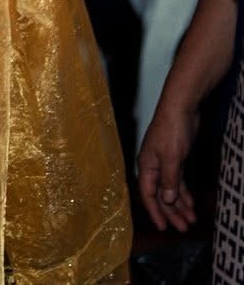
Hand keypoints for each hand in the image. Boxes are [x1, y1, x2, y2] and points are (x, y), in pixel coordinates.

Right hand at [138, 100, 199, 230]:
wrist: (180, 109)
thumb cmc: (171, 131)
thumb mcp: (172, 158)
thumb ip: (169, 180)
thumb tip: (166, 200)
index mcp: (146, 166)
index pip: (148, 194)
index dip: (155, 211)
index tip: (163, 227)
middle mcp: (153, 167)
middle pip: (160, 195)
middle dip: (171, 212)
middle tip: (182, 228)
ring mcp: (164, 163)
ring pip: (170, 190)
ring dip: (179, 205)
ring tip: (190, 220)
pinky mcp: (175, 159)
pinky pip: (178, 182)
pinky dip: (184, 193)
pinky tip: (190, 203)